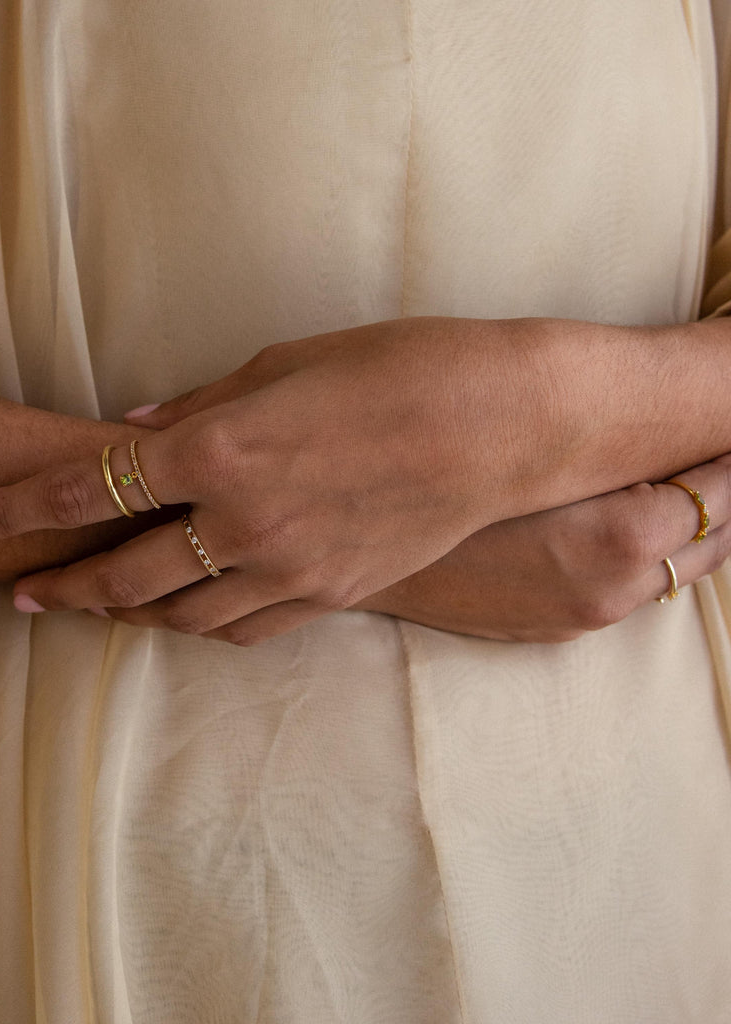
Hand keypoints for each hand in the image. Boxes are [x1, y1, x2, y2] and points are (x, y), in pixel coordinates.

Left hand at [0, 316, 678, 638]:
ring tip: (94, 607)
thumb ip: (200, 407)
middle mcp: (242, 522)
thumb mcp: (286, 364)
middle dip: (62, 585)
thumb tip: (139, 432)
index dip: (19, 508)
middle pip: (124, 573)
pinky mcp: (331, 597)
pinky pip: (245, 628)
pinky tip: (181, 615)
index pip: (90, 486)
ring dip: (126, 614)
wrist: (503, 424)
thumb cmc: (399, 368)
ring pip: (181, 616)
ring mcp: (289, 570)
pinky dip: (200, 624)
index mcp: (221, 449)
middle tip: (24, 590)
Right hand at [351, 455, 730, 643]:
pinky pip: (630, 589)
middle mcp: (615, 588)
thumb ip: (607, 439)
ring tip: (675, 474)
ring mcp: (585, 614)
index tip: (724, 414)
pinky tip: (621, 518)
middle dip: (725, 489)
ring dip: (687, 523)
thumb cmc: (436, 492)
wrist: (367, 562)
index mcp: (621, 537)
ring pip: (675, 568)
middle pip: (715, 537)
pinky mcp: (555, 628)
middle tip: (713, 442)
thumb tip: (659, 422)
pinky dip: (644, 555)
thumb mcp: (525, 454)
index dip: (728, 446)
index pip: (722, 488)